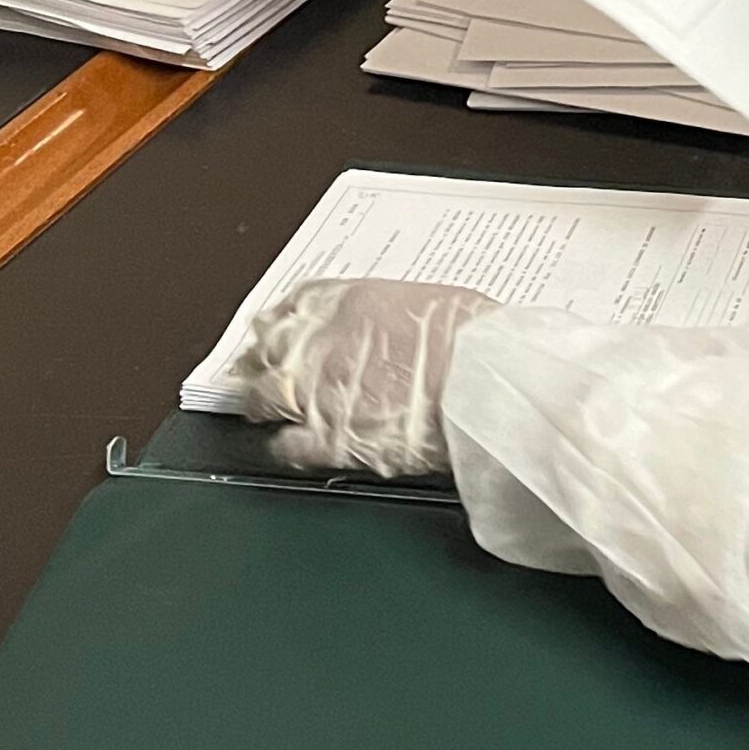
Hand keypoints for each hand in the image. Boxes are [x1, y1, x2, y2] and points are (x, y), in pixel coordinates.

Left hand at [230, 278, 501, 478]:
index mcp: (352, 302)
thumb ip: (403, 313)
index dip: (284, 318)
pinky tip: (286, 446)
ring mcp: (321, 392)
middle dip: (265, 358)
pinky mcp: (328, 439)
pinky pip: (285, 445)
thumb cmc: (478, 344)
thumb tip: (406, 324)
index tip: (280, 325)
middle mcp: (326, 343)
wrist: (486, 386)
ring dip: (262, 402)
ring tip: (263, 407)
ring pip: (265, 395)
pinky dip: (282, 446)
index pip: (298, 303)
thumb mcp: (439, 304)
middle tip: (262, 367)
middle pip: (272, 347)